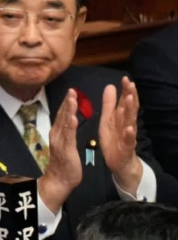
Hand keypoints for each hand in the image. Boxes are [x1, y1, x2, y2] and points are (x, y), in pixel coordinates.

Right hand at [39, 89, 82, 213]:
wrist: (60, 179)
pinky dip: (70, 125)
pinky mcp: (66, 149)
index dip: (67, 103)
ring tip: (72, 99)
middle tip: (71, 90)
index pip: (62, 115)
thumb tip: (68, 120)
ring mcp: (60, 141)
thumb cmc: (65, 162)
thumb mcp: (65, 143)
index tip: (71, 91)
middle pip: (62, 115)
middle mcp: (57, 134)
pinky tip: (73, 117)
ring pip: (64, 123)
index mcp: (58, 133)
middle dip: (67, 102)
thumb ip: (66, 131)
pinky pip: (68, 135)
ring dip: (68, 110)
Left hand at [100, 77, 143, 194]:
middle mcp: (126, 123)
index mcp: (121, 116)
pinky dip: (129, 134)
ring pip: (130, 121)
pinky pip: (128, 140)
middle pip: (130, 108)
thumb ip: (109, 104)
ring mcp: (128, 135)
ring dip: (131, 110)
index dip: (126, 90)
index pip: (125, 101)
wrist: (118, 161)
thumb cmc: (114, 138)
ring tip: (130, 98)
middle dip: (130, 96)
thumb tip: (110, 85)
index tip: (125, 78)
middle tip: (130, 84)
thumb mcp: (108, 119)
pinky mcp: (126, 146)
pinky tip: (130, 128)